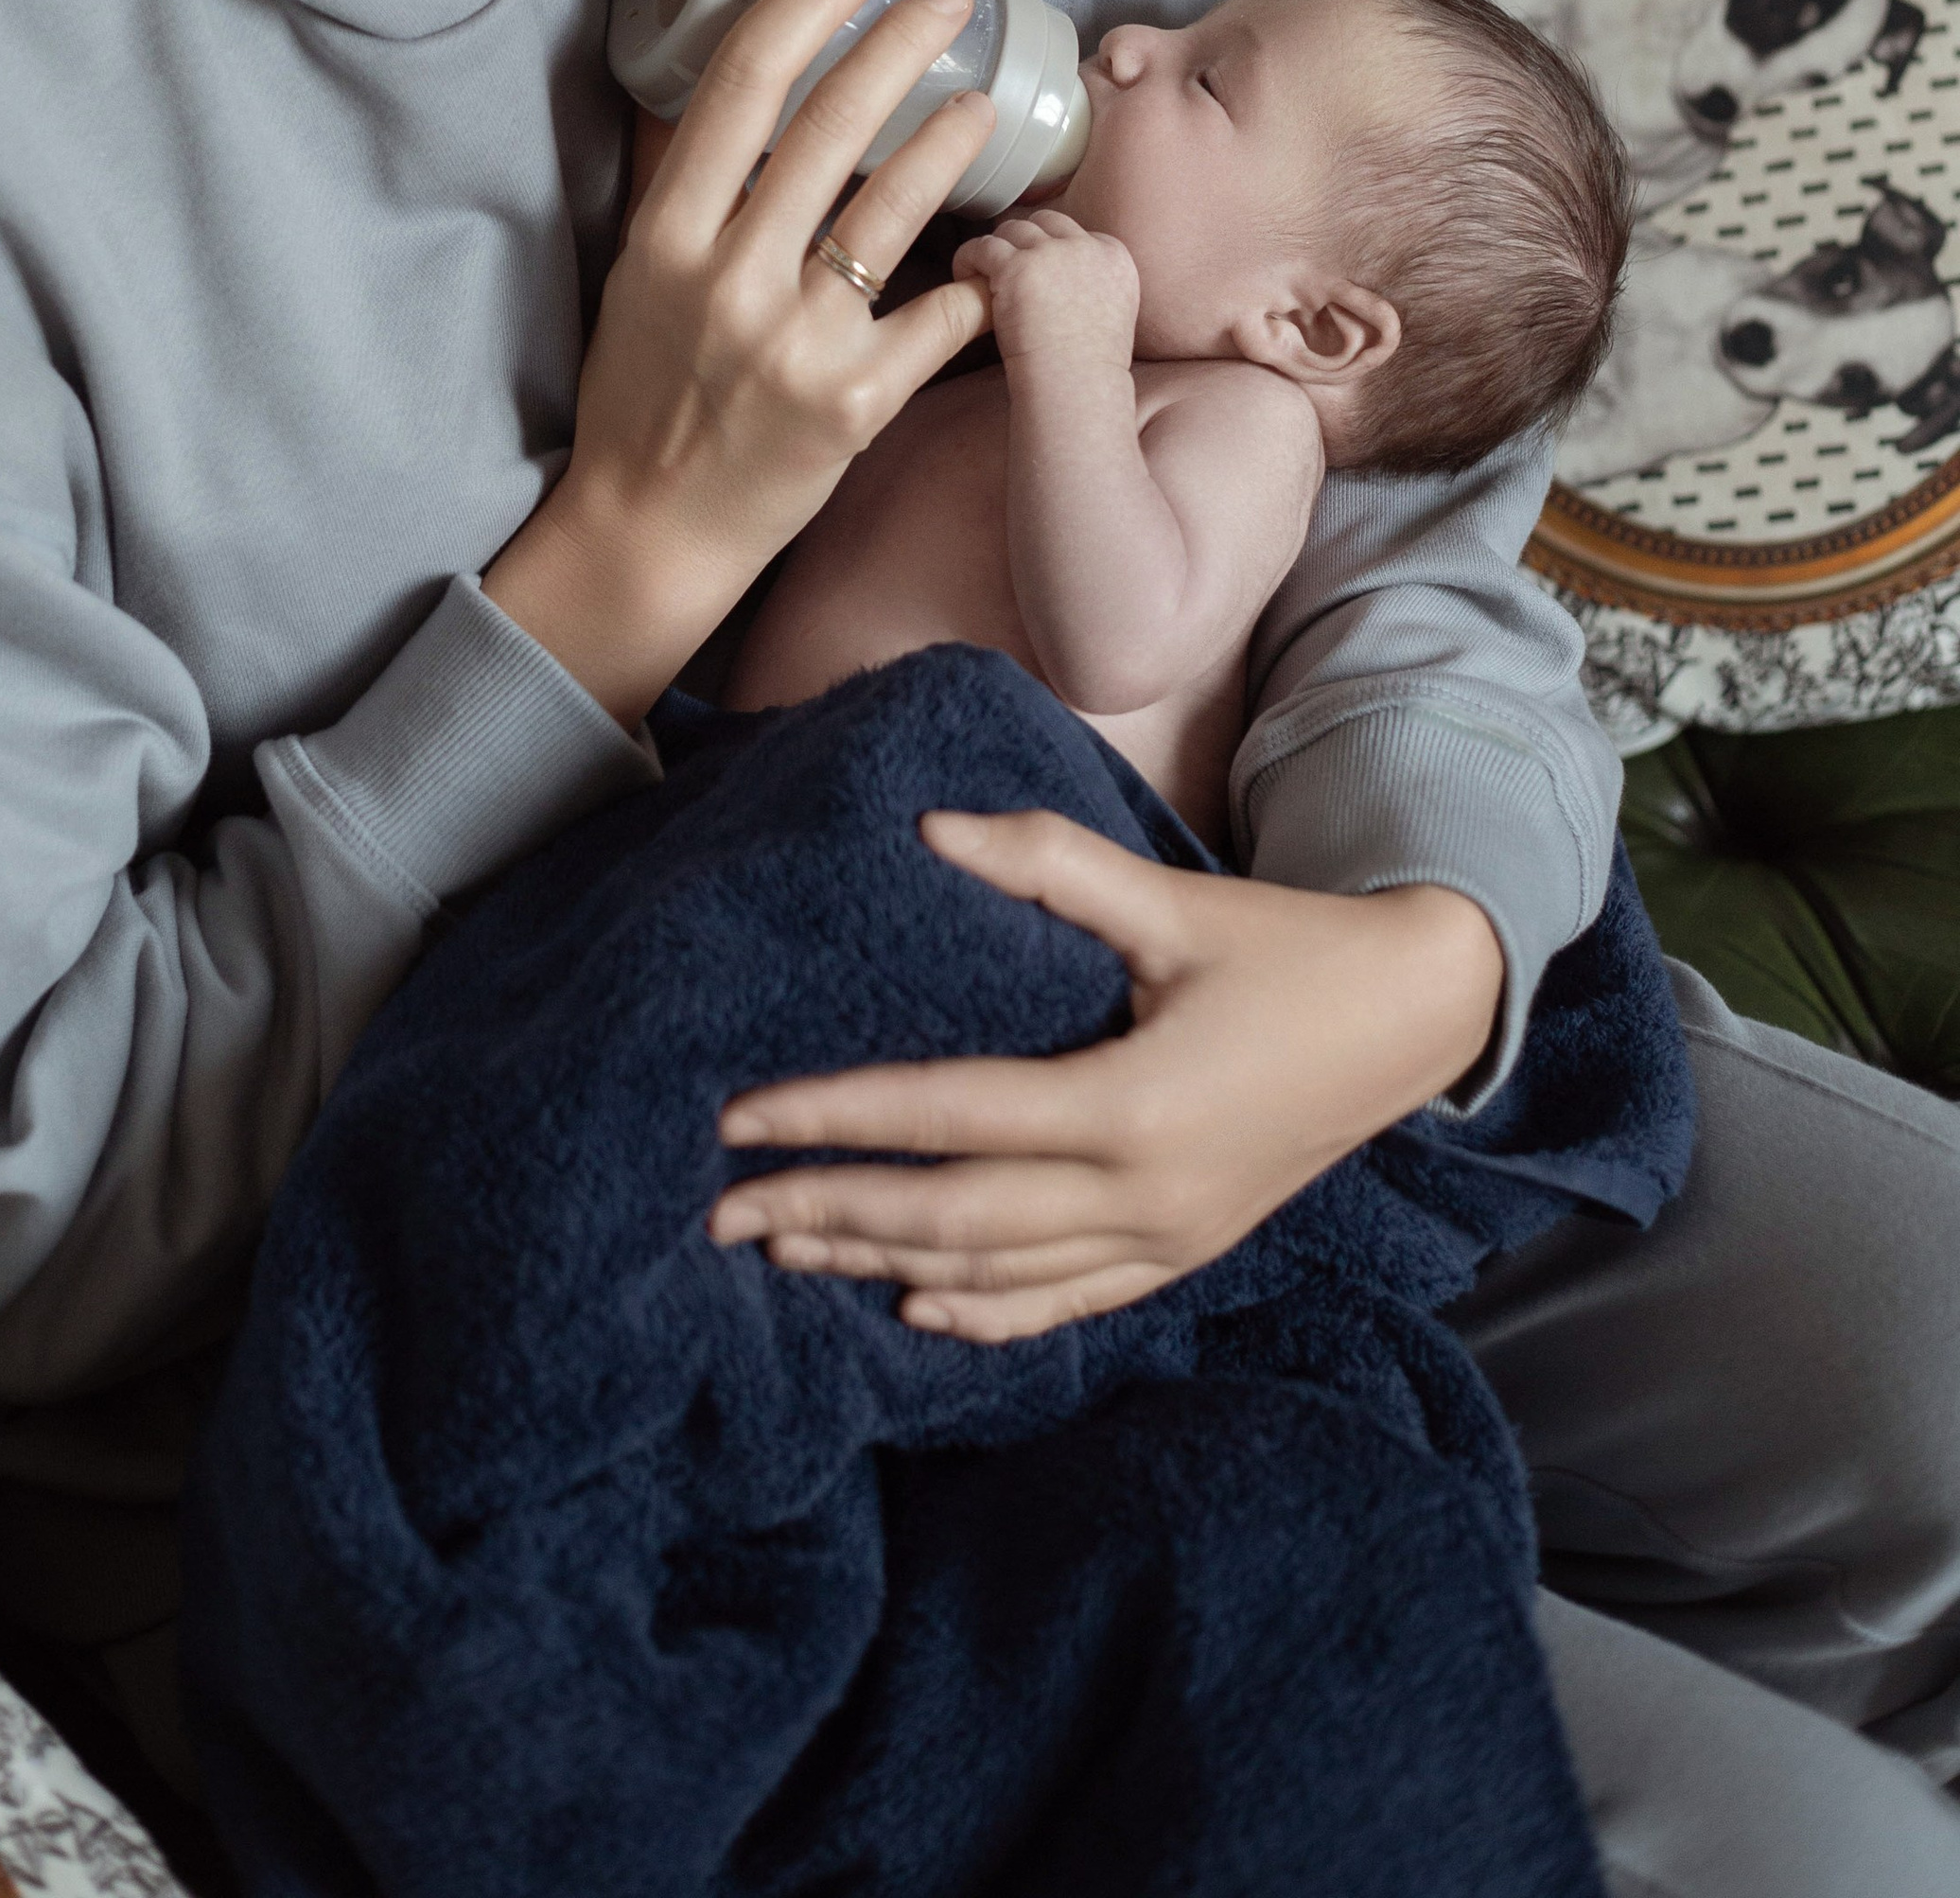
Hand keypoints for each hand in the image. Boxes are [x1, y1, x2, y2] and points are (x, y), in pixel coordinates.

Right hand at [485, 0, 995, 723]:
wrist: (652, 531)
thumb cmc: (643, 392)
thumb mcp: (636, 273)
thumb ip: (676, 181)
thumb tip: (710, 74)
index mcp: (668, 235)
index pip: (741, 87)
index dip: (804, 6)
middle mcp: (731, 278)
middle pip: (829, 126)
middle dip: (899, 42)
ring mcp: (797, 342)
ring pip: (895, 210)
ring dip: (949, 140)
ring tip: (981, 101)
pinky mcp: (854, 404)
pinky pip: (939, 318)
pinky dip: (978, 280)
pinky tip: (1005, 246)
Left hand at [707, 812, 1503, 1336]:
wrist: (1415, 1017)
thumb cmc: (1287, 947)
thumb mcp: (1174, 902)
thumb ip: (1054, 867)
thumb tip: (932, 827)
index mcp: (1131, 1106)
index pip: (948, 1120)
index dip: (837, 1120)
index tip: (741, 1120)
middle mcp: (1142, 1195)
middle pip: (952, 1221)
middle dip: (831, 1214)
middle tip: (723, 1212)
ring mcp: (1166, 1239)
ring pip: (997, 1273)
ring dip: (882, 1263)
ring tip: (786, 1251)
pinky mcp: (1184, 1252)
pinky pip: (1067, 1301)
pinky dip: (985, 1311)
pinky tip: (916, 1306)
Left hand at [952, 210, 1142, 367]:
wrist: (1076, 386)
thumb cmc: (1088, 366)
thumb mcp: (1114, 311)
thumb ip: (1095, 282)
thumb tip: (1065, 275)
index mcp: (1115, 256)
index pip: (1076, 232)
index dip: (1052, 249)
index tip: (1038, 274)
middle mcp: (1086, 247)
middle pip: (1045, 222)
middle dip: (1024, 242)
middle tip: (1006, 270)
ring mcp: (1051, 254)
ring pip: (1012, 229)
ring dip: (996, 249)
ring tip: (983, 274)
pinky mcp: (1016, 267)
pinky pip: (982, 246)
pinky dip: (969, 258)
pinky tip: (964, 276)